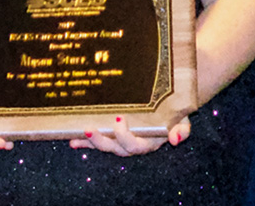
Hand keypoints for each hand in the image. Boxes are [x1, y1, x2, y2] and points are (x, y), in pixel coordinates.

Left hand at [68, 114, 189, 156]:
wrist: (171, 106)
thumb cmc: (175, 114)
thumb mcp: (183, 120)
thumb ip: (182, 130)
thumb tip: (175, 139)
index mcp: (148, 142)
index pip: (134, 145)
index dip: (124, 136)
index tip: (119, 119)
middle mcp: (133, 144)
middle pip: (115, 148)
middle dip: (101, 140)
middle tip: (91, 128)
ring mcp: (121, 141)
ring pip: (104, 145)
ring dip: (90, 142)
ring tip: (78, 135)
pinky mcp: (112, 136)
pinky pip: (97, 141)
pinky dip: (85, 142)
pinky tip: (72, 139)